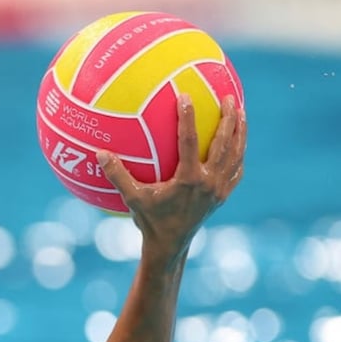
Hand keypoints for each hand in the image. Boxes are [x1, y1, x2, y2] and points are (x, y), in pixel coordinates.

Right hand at [99, 94, 246, 256]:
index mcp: (188, 180)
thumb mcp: (132, 198)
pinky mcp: (223, 195)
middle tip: (227, 97)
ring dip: (239, 131)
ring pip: (235, 154)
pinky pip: (236, 169)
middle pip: (223, 144)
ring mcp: (219, 189)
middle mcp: (208, 182)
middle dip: (227, 118)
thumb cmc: (149, 220)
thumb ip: (118, 175)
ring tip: (240, 110)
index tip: (185, 96)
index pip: (189, 142)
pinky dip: (239, 153)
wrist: (170, 245)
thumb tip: (100, 153)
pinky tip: (238, 141)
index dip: (187, 117)